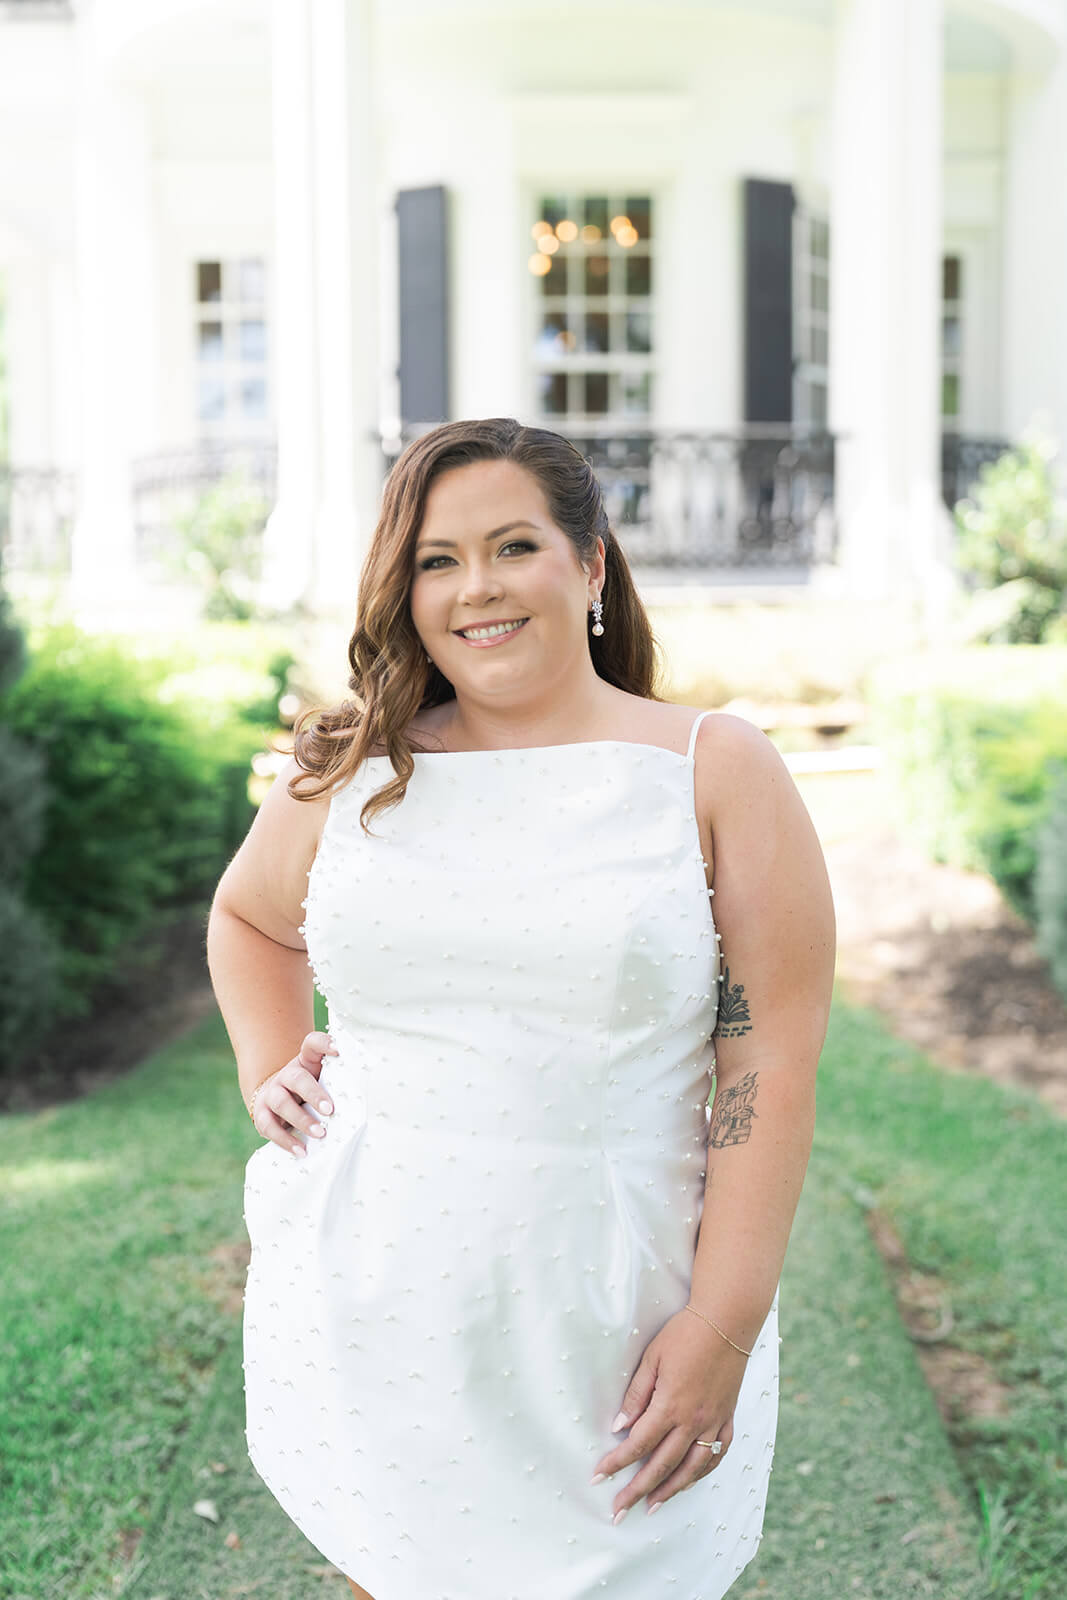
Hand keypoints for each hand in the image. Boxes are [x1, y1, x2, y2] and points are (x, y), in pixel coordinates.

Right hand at [249, 1031, 337, 1155]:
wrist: (276, 1099)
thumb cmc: (309, 1089)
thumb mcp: (322, 1079)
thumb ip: (338, 1078)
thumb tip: (366, 1086)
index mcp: (304, 1061)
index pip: (312, 1044)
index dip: (324, 1044)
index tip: (338, 1050)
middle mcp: (285, 1075)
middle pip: (296, 1078)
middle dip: (313, 1094)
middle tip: (330, 1110)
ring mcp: (271, 1094)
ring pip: (281, 1104)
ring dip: (301, 1120)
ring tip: (320, 1134)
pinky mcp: (261, 1114)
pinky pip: (269, 1127)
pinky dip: (285, 1141)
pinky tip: (301, 1151)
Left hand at [590, 1307, 747, 1520]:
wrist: (727, 1321)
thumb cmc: (685, 1334)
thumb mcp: (652, 1358)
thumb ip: (636, 1394)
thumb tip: (619, 1427)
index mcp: (670, 1405)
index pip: (637, 1444)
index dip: (616, 1463)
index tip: (599, 1478)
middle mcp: (692, 1421)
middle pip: (661, 1465)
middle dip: (637, 1491)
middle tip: (619, 1511)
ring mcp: (713, 1422)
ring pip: (690, 1468)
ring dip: (669, 1491)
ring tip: (651, 1507)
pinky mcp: (727, 1418)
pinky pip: (716, 1455)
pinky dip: (701, 1473)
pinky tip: (689, 1481)